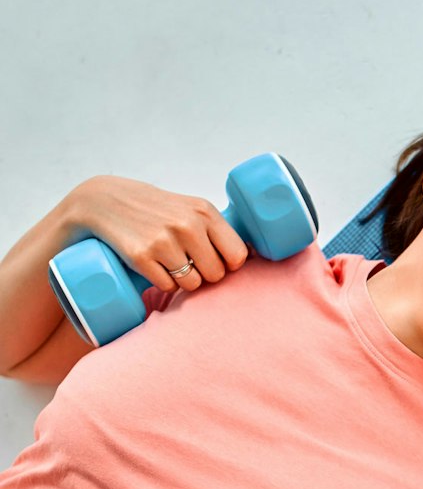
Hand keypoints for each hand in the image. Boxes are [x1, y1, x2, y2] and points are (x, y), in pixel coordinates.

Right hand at [70, 175, 248, 292]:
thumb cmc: (156, 210)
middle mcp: (187, 225)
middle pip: (216, 274)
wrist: (101, 201)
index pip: (238, 256)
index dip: (228, 264)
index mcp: (204, 211)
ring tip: (168, 261)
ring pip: (193, 284)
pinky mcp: (141, 256)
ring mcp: (163, 241)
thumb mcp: (190, 208)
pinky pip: (168, 287)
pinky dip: (162, 283)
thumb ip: (218, 229)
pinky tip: (152, 265)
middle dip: (204, 274)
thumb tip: (255, 257)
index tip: (214, 259)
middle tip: (186, 261)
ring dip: (182, 280)